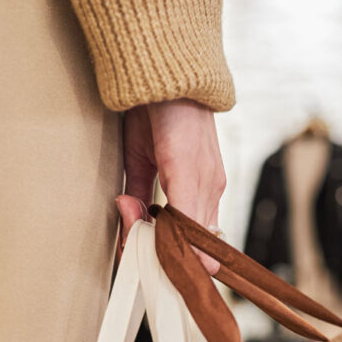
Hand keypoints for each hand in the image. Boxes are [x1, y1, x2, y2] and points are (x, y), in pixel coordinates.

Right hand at [117, 99, 225, 272]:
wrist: (165, 68)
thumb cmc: (155, 112)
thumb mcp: (143, 162)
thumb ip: (140, 197)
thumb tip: (131, 227)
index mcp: (201, 188)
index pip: (195, 240)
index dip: (176, 260)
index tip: (155, 273)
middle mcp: (210, 188)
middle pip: (197, 246)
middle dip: (169, 263)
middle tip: (137, 265)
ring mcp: (206, 181)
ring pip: (193, 238)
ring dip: (165, 253)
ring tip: (137, 255)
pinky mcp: (192, 172)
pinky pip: (187, 219)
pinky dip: (171, 238)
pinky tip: (151, 244)